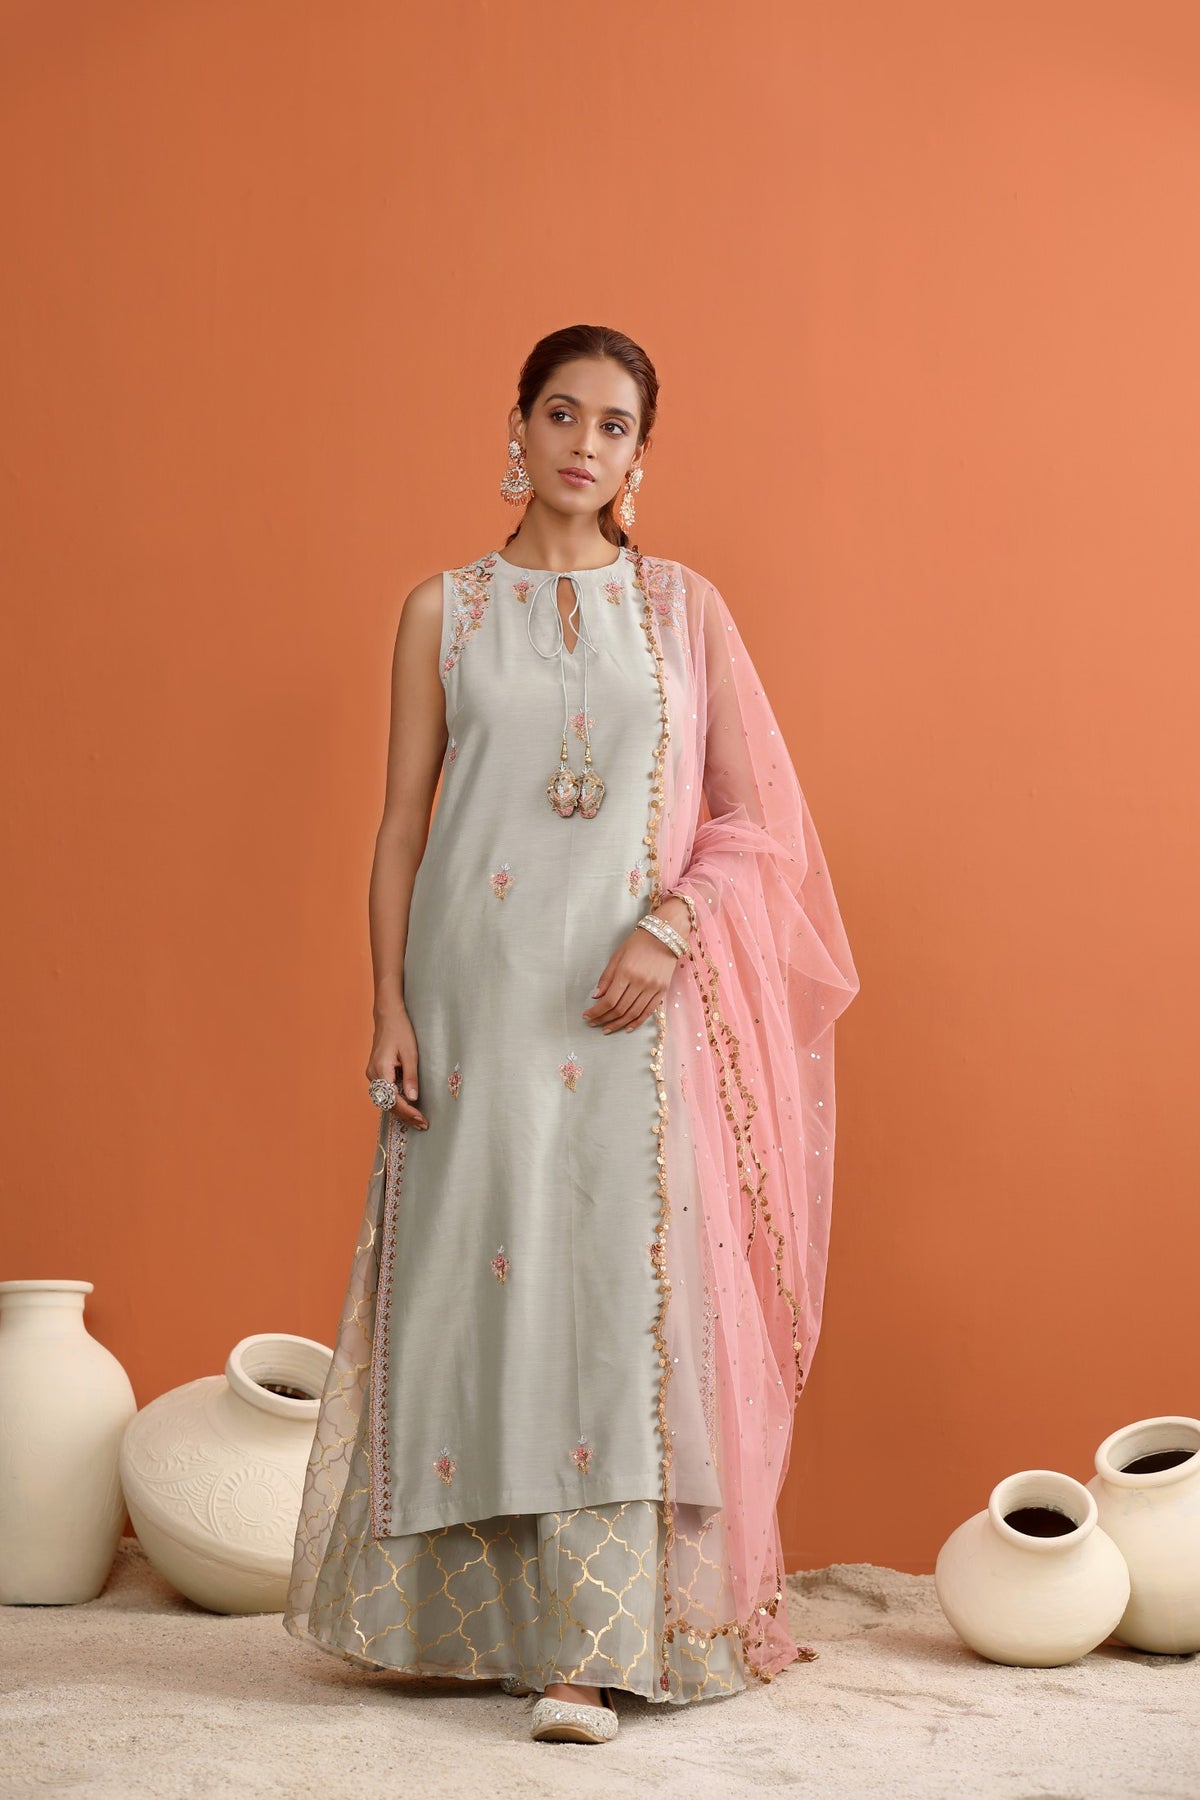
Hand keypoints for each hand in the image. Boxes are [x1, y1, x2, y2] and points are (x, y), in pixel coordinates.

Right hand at [366, 1003, 428, 1128]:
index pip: (393, 1099)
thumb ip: (411, 1077)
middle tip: (422, 1124)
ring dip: (401, 1110)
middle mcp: (372, 1074)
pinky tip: (408, 1107)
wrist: (388, 1017)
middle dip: (405, 1115)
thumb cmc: (401, 1031)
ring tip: (418, 1119)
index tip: (421, 1119)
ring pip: (385, 1099)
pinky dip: (396, 1101)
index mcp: (381, 1070)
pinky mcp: (375, 1072)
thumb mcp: (411, 1053)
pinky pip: (384, 1092)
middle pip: (387, 1103)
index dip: (408, 1111)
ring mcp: (372, 1074)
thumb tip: (413, 1098)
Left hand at [583, 925, 680, 1033]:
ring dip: (618, 1024)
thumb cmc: (638, 943)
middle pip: (620, 1009)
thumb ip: (606, 977)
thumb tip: (597, 996)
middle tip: (594, 1023)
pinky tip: (627, 1027)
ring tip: (607, 1029)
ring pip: (633, 1014)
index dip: (597, 1012)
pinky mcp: (662, 991)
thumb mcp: (617, 955)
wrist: (665, 936)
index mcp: (626, 972)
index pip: (609, 1000)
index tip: (587, 1016)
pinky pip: (648, 1012)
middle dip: (604, 1019)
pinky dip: (637, 1022)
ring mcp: (653, 988)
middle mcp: (640, 982)